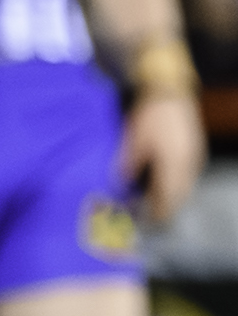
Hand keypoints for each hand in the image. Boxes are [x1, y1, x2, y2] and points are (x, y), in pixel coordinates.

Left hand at [127, 88, 208, 224]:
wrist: (172, 93)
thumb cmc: (151, 115)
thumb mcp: (135, 138)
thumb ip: (129, 163)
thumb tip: (120, 184)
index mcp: (174, 164)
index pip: (168, 197)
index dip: (158, 212)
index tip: (146, 222)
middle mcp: (189, 166)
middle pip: (179, 196)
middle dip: (165, 208)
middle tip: (149, 218)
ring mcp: (195, 160)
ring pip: (185, 188)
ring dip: (171, 199)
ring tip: (154, 206)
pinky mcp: (195, 153)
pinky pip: (188, 178)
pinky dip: (176, 187)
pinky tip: (163, 188)